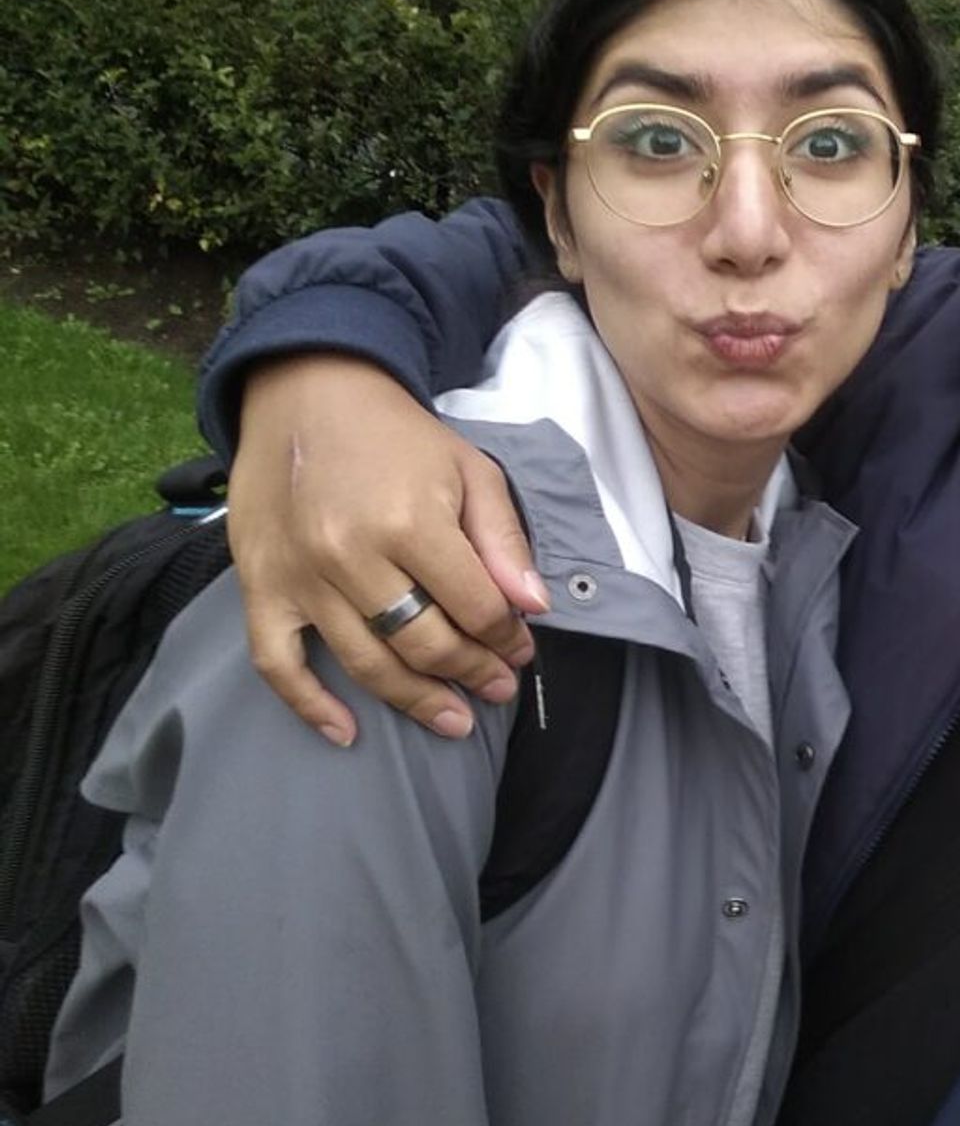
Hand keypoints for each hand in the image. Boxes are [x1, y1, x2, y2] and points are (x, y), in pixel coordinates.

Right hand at [228, 354, 547, 744]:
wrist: (306, 393)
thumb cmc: (398, 437)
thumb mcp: (470, 471)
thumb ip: (503, 541)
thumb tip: (534, 607)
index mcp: (410, 522)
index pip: (475, 608)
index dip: (507, 638)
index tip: (521, 649)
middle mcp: (350, 555)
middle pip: (424, 644)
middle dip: (472, 672)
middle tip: (497, 688)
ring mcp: (300, 576)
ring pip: (366, 664)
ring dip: (416, 700)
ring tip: (454, 721)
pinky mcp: (260, 586)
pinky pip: (277, 663)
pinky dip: (310, 705)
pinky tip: (347, 732)